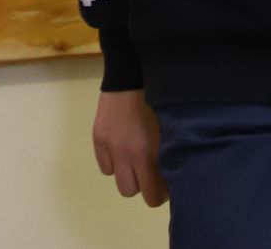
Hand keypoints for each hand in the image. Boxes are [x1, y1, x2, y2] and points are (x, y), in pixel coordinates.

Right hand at [92, 88, 167, 206]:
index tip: (166, 183)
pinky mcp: (98, 137)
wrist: (133, 75)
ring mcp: (109, 145)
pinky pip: (105, 166)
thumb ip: (171, 157)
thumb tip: (172, 179)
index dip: (160, 193)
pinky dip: (114, 162)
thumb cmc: (160, 103)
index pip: (151, 195)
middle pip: (130, 190)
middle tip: (151, 171)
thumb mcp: (171, 132)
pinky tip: (122, 149)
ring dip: (127, 174)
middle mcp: (125, 154)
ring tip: (136, 159)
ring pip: (116, 180)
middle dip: (143, 185)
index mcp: (146, 153)